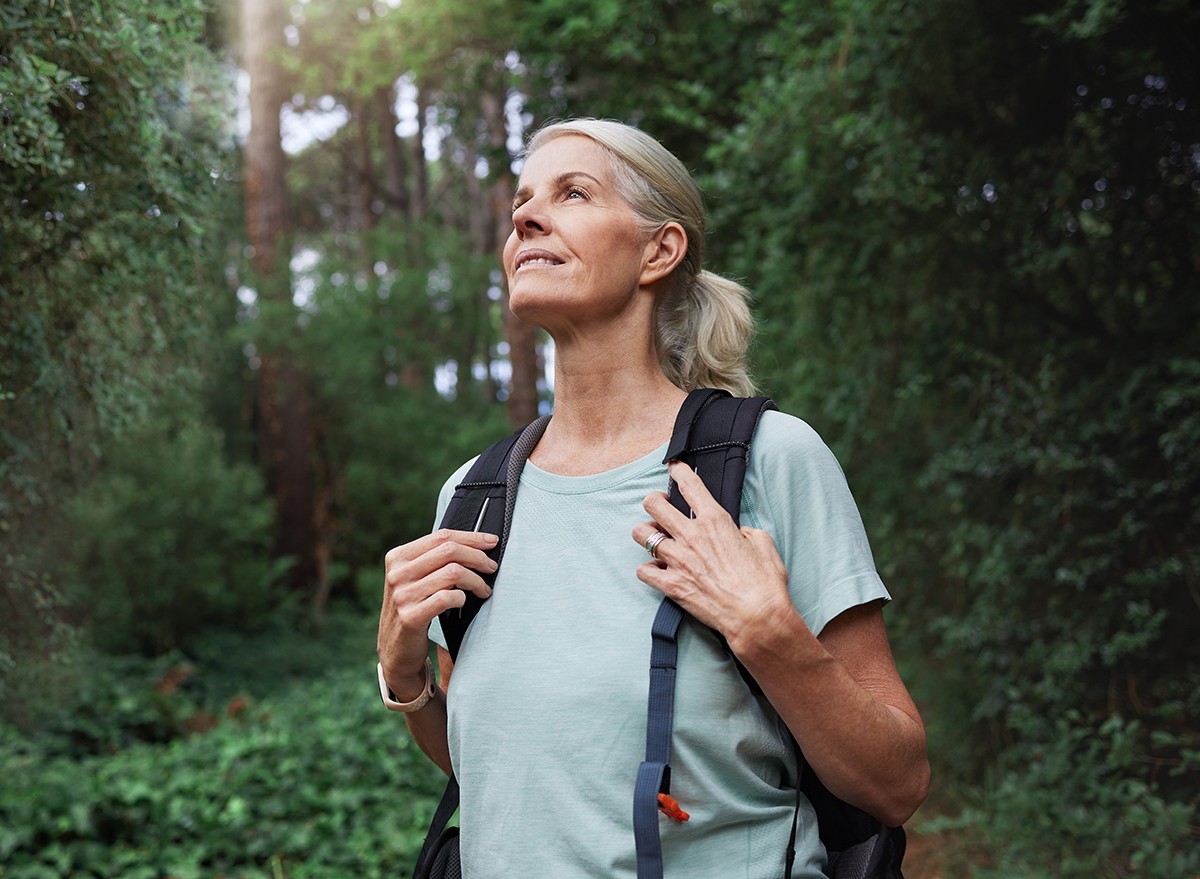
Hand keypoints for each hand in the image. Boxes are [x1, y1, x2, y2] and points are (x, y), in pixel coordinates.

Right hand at [377, 529, 497, 699]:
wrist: (396, 650)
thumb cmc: (415, 608)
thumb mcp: (415, 579)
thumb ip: (434, 560)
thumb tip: (476, 542)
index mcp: (398, 557)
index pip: (441, 537)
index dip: (471, 537)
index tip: (492, 542)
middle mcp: (397, 573)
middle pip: (449, 551)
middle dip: (478, 557)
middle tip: (492, 567)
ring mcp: (402, 595)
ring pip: (452, 573)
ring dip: (476, 580)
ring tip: (484, 589)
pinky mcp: (410, 617)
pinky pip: (447, 598)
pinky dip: (463, 597)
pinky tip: (465, 602)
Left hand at [632, 461, 793, 648]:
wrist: (757, 617)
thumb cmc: (764, 583)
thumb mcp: (762, 543)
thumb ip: (744, 530)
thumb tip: (735, 532)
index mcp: (715, 521)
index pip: (688, 485)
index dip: (678, 471)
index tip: (674, 468)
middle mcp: (691, 536)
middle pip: (654, 504)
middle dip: (654, 501)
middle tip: (660, 506)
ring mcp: (678, 560)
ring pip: (642, 534)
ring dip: (646, 534)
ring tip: (655, 538)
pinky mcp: (671, 585)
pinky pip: (643, 570)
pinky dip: (647, 569)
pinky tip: (657, 570)